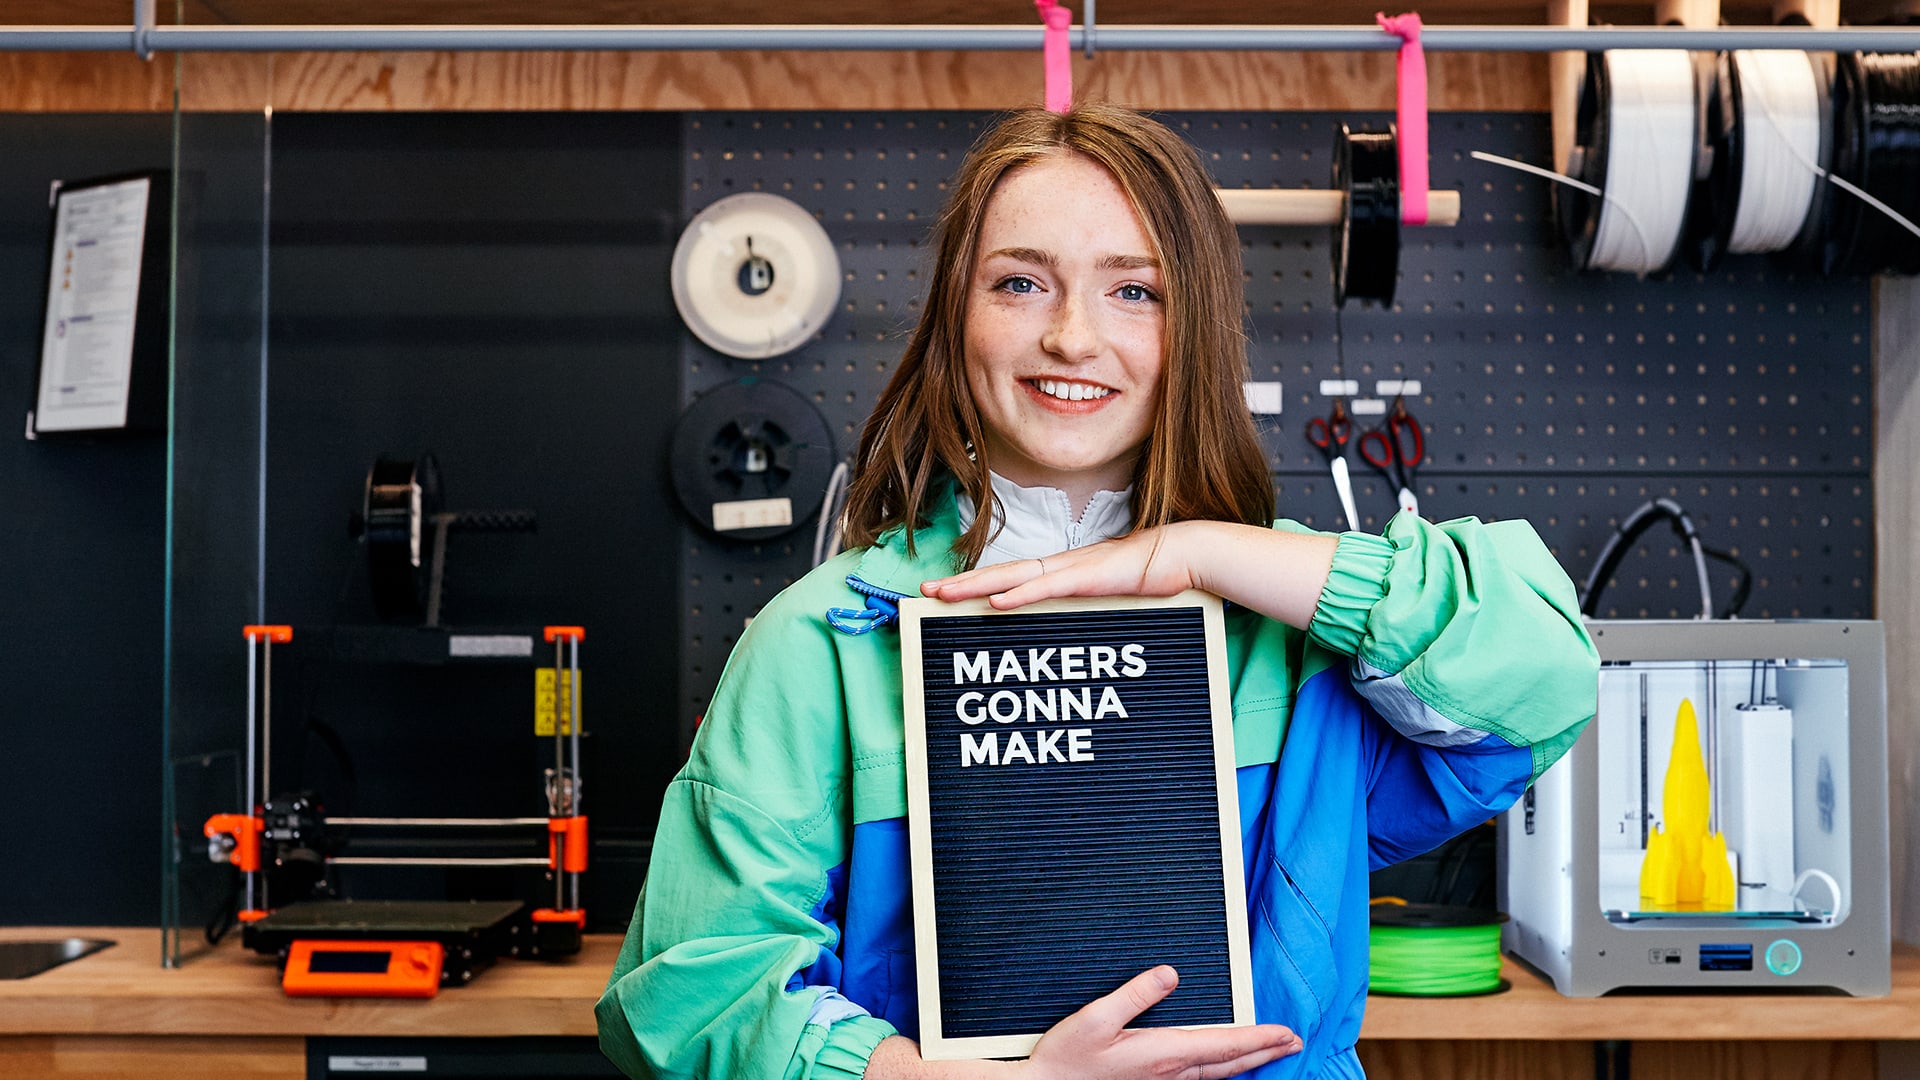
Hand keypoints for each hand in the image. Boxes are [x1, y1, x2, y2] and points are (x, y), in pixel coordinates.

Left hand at [920, 525, 1196, 609]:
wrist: (1188, 553)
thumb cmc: (1157, 574)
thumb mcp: (1114, 595)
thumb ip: (1091, 604)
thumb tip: (1072, 621)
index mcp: (1064, 572)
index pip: (1010, 579)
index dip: (976, 586)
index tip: (947, 595)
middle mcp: (1061, 567)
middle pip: (999, 575)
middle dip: (959, 585)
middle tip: (923, 593)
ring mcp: (1073, 569)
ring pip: (1012, 578)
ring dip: (974, 587)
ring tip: (942, 594)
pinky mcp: (1089, 577)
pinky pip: (1047, 586)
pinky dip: (1019, 594)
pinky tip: (995, 600)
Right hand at [1022, 966, 1301, 1079]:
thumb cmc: (1065, 1059)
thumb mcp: (1095, 1018)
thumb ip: (1134, 994)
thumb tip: (1169, 973)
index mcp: (1163, 1053)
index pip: (1225, 1044)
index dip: (1260, 1037)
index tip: (1287, 1031)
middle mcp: (1169, 1073)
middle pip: (1230, 1063)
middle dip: (1264, 1051)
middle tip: (1293, 1041)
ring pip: (1217, 1074)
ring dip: (1247, 1061)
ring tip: (1268, 1051)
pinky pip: (1199, 1079)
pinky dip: (1221, 1070)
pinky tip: (1220, 1066)